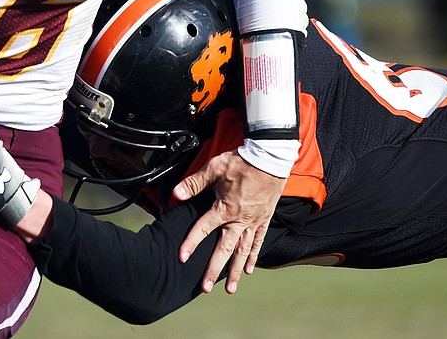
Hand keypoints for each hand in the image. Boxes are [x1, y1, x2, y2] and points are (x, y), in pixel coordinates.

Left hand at [172, 150, 284, 293]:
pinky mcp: (264, 219)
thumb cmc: (242, 162)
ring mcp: (253, 221)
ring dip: (235, 271)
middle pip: (224, 250)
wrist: (270, 157)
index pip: (203, 229)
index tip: (182, 257)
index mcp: (225, 209)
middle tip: (205, 288)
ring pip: (243, 251)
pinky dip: (254, 256)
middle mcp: (239, 220)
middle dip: (213, 269)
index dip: (191, 243)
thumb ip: (195, 183)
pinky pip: (259, 241)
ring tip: (230, 288)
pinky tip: (249, 269)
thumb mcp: (215, 169)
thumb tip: (176, 194)